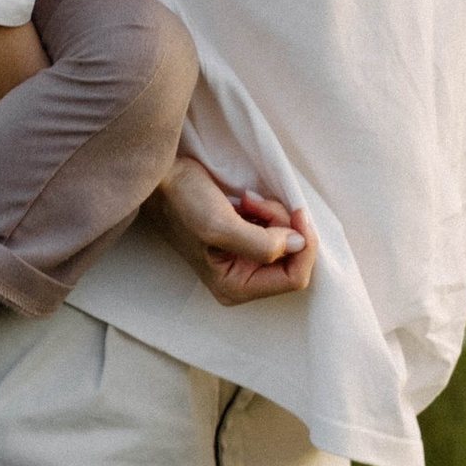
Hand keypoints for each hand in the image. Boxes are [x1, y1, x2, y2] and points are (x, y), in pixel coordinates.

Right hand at [142, 155, 315, 303]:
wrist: (162, 178)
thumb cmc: (183, 201)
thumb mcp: (220, 225)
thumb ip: (262, 244)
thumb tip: (299, 244)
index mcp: (235, 287)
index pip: (294, 278)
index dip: (304, 245)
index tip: (296, 212)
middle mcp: (242, 280)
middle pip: (292, 258)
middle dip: (283, 225)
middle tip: (255, 203)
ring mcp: (245, 262)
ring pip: (287, 241)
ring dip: (274, 214)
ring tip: (246, 200)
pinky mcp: (246, 243)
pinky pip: (277, 230)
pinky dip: (268, 211)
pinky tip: (245, 201)